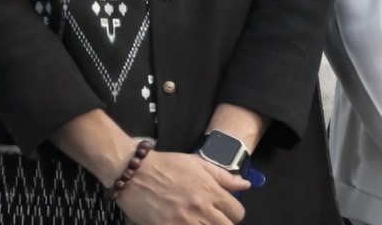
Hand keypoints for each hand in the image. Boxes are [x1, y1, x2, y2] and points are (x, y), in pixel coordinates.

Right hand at [113, 151, 251, 224]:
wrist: (135, 173)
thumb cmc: (168, 165)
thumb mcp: (198, 164)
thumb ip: (223, 176)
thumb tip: (246, 185)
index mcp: (210, 190)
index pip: (236, 212)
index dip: (234, 213)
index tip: (226, 212)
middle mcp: (200, 208)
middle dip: (223, 224)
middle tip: (213, 219)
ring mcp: (183, 221)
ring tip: (199, 221)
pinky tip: (185, 224)